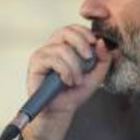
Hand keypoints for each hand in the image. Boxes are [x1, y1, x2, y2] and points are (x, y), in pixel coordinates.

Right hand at [23, 25, 111, 139]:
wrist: (61, 111)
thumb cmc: (75, 92)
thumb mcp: (96, 76)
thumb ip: (103, 60)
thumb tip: (102, 43)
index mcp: (65, 45)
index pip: (73, 28)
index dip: (84, 32)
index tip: (95, 43)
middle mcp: (52, 46)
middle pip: (65, 31)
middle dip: (81, 42)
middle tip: (89, 57)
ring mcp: (42, 54)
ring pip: (62, 49)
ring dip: (74, 66)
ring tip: (77, 80)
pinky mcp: (35, 64)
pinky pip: (53, 59)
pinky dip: (65, 70)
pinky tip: (68, 81)